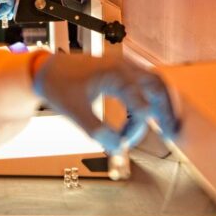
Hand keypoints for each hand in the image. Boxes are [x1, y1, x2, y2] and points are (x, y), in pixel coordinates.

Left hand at [33, 54, 178, 152]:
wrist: (45, 70)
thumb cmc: (58, 87)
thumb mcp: (76, 113)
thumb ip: (98, 131)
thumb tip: (118, 149)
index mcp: (115, 74)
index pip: (140, 106)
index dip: (135, 129)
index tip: (123, 143)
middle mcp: (123, 66)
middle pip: (157, 87)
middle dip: (165, 112)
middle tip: (170, 135)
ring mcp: (122, 65)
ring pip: (153, 82)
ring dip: (160, 103)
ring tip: (165, 126)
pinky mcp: (118, 69)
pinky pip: (142, 81)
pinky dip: (149, 97)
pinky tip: (145, 115)